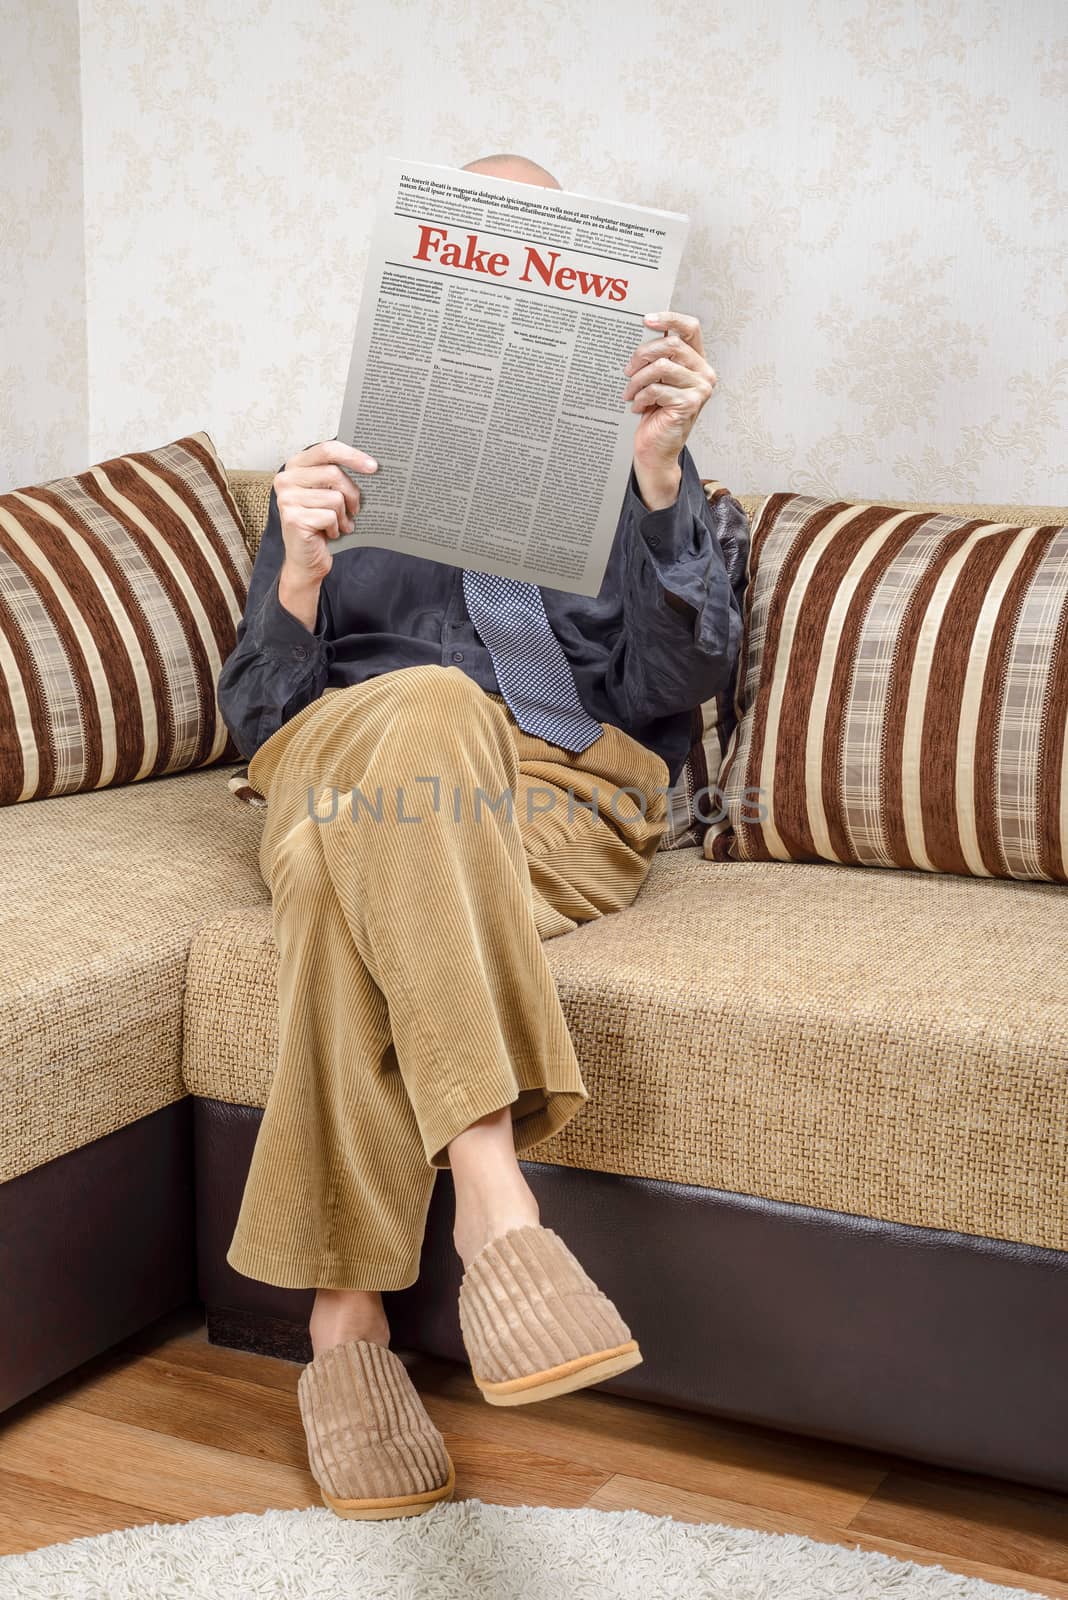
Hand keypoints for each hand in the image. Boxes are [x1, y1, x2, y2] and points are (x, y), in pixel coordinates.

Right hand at [274, 440, 377, 589]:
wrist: (306, 559)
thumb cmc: (320, 524)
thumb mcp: (329, 493)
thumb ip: (339, 476)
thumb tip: (371, 465)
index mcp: (295, 466)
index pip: (326, 449)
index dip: (352, 455)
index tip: (373, 467)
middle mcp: (286, 479)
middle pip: (334, 473)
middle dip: (352, 494)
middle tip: (356, 509)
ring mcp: (287, 498)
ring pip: (334, 498)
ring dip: (344, 516)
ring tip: (340, 524)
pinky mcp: (293, 518)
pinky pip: (330, 517)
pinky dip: (336, 528)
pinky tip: (330, 533)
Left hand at [623, 312, 717, 508]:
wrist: (656, 448)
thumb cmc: (656, 414)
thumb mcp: (657, 379)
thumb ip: (658, 357)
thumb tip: (644, 331)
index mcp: (697, 361)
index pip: (690, 328)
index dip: (669, 318)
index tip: (646, 319)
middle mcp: (704, 372)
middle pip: (671, 345)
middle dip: (642, 355)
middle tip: (628, 370)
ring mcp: (700, 388)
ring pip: (661, 367)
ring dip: (638, 380)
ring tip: (630, 393)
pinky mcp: (690, 403)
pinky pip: (658, 389)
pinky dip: (641, 397)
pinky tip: (637, 406)